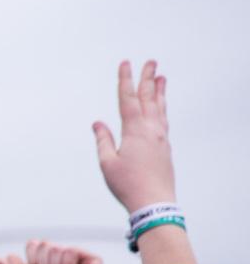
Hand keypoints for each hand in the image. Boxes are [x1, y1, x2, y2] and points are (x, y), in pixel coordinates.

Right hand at [93, 60, 175, 212]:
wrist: (154, 202)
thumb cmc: (128, 185)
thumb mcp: (108, 163)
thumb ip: (103, 141)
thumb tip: (98, 124)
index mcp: (135, 131)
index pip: (128, 99)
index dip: (125, 80)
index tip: (126, 63)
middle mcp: (151, 130)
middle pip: (149, 98)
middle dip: (147, 78)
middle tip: (150, 61)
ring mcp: (161, 137)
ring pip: (160, 107)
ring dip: (159, 91)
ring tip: (161, 77)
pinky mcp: (165, 147)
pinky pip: (163, 119)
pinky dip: (162, 108)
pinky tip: (161, 106)